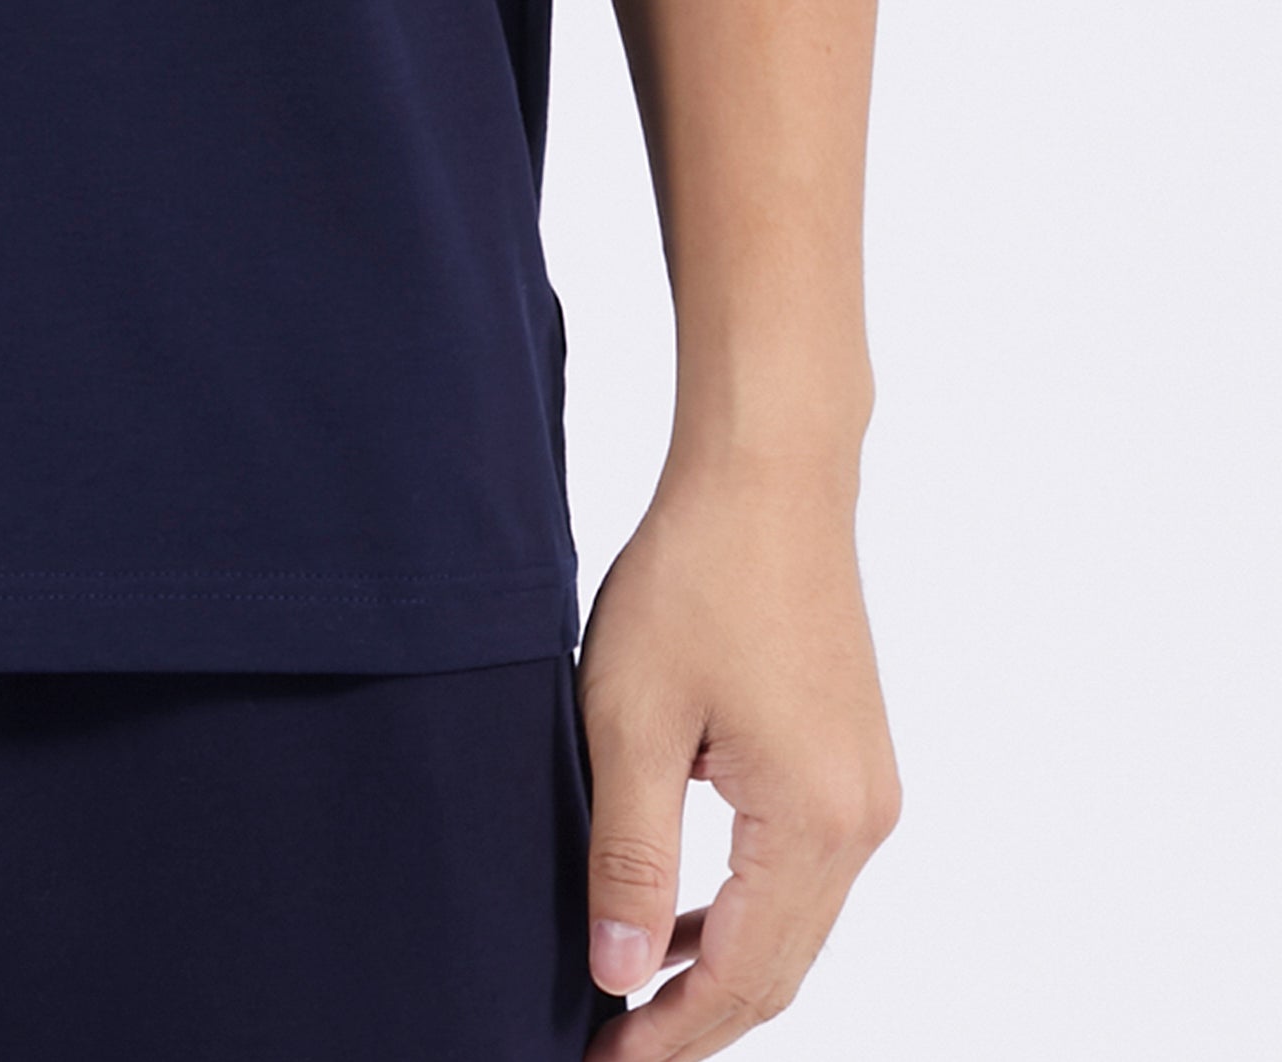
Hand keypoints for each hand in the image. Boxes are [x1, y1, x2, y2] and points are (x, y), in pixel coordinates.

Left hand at [579, 462, 901, 1056]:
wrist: (767, 473)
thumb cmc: (694, 576)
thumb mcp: (632, 718)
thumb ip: (630, 857)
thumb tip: (620, 976)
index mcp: (814, 821)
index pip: (744, 978)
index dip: (671, 1035)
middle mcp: (861, 821)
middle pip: (781, 967)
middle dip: (696, 1018)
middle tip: (611, 1048)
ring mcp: (866, 791)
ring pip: (793, 924)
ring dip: (719, 965)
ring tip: (633, 997)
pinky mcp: (851, 759)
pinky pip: (799, 870)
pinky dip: (742, 907)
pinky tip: (681, 914)